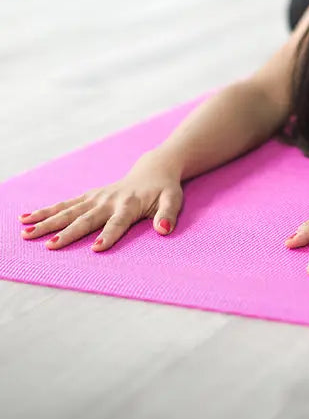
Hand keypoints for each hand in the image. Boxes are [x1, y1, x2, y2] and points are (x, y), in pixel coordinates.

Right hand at [17, 150, 183, 251]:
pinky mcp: (88, 196)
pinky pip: (64, 204)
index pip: (118, 223)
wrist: (153, 170)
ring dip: (47, 222)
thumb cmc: (164, 190)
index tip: (96, 249)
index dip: (108, 236)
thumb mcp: (173, 200)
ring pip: (68, 211)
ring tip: (26, 233)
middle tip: (49, 246)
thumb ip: (168, 215)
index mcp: (129, 205)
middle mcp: (109, 201)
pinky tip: (26, 219)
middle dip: (67, 233)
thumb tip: (163, 230)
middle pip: (86, 219)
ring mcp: (96, 198)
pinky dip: (45, 211)